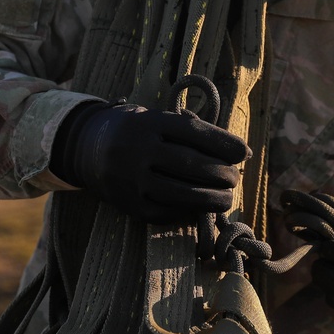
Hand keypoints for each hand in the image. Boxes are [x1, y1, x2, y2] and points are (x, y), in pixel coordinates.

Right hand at [51, 101, 250, 223]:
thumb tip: (242, 153)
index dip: (223, 143)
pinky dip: (186, 212)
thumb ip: (194, 132)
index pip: (194, 131)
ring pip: (180, 193)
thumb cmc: (140, 132)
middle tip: (235, 179)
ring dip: (211, 199)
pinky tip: (199, 208)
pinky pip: (164, 212)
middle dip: (221, 173)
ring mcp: (131, 178)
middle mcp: (139, 148)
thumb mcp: (159, 120)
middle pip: (190, 164)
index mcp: (150, 122)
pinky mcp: (127, 204)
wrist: (89, 147)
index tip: (244, 153)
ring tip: (226, 198)